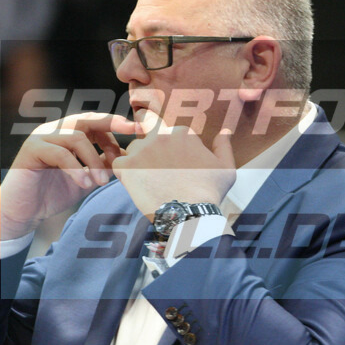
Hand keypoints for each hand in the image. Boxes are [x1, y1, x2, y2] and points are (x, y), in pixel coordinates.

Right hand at [0, 113, 136, 242]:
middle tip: (131, 133)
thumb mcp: (84, 179)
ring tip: (101, 182)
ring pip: (76, 138)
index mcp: (67, 133)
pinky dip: (76, 169)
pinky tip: (85, 184)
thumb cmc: (51, 194)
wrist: (22, 212)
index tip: (137, 134)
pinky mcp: (31, 150)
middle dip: (111, 124)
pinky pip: (59, 154)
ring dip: (93, 160)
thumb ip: (100, 166)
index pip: (95, 122)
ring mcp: (41, 138)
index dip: (116, 126)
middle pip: (86, 119)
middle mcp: (54, 130)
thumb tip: (126, 159)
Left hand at [111, 109, 235, 220]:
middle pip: (146, 129)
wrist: (190, 215)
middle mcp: (160, 136)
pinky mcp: (127, 166)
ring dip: (137, 160)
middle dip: (146, 135)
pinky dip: (124, 173)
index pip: (171, 130)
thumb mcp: (226, 169)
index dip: (173, 144)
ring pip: (132, 148)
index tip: (175, 161)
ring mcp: (142, 150)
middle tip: (150, 154)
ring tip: (148, 180)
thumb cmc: (210, 193)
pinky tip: (135, 184)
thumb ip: (224, 146)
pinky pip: (118, 163)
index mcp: (182, 133)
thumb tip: (225, 132)